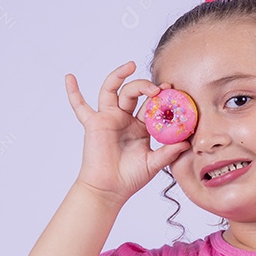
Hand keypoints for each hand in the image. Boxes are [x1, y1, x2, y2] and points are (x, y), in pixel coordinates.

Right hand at [64, 61, 191, 205]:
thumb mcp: (154, 164)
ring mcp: (108, 119)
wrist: (110, 189)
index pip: (152, 105)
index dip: (161, 96)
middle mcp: (124, 119)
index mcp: (141, 127)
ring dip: (119, 75)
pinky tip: (70, 78)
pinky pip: (80, 106)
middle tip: (158, 88)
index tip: (172, 90)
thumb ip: (169, 152)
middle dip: (145, 86)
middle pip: (134, 93)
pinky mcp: (93, 124)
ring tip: (131, 66)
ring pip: (113, 90)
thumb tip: (186, 142)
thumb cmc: (130, 178)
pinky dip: (73, 92)